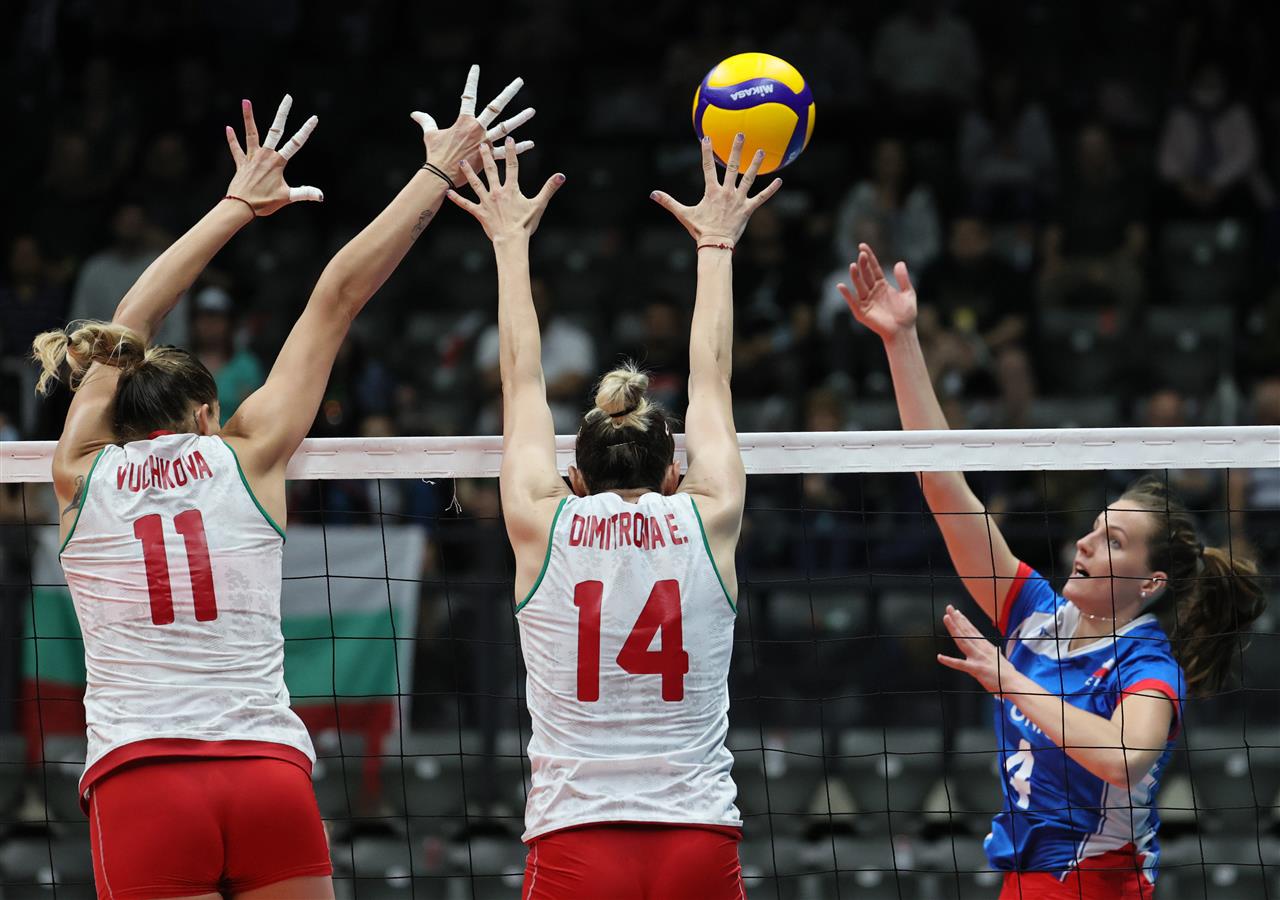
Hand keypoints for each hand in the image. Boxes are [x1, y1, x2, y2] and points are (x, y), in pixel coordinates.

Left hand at [224, 95, 322, 215]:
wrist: (240, 206)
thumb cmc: (264, 202)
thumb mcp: (287, 198)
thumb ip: (305, 193)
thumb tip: (321, 196)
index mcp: (278, 162)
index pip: (295, 143)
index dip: (306, 130)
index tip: (313, 118)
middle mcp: (265, 155)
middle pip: (276, 130)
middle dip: (282, 113)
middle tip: (287, 98)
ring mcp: (252, 158)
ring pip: (251, 133)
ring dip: (248, 117)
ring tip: (246, 101)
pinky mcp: (241, 164)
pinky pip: (236, 149)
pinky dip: (232, 139)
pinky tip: (228, 128)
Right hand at [411, 65, 535, 186]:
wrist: (440, 174)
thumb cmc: (435, 154)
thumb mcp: (430, 135)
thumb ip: (426, 121)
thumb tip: (414, 114)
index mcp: (464, 121)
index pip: (468, 95)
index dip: (472, 80)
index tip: (476, 67)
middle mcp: (477, 128)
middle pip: (495, 106)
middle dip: (508, 93)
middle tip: (520, 82)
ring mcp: (485, 142)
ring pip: (506, 128)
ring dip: (520, 119)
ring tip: (532, 111)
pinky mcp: (488, 157)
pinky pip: (505, 152)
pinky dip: (518, 148)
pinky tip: (530, 143)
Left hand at [447, 139, 564, 240]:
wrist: (511, 241)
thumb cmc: (525, 224)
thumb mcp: (539, 205)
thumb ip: (549, 188)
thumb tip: (561, 176)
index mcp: (511, 189)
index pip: (512, 166)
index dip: (510, 152)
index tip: (508, 139)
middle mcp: (497, 192)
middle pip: (490, 170)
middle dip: (486, 156)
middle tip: (480, 143)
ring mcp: (486, 202)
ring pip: (476, 183)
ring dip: (468, 172)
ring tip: (462, 161)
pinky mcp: (479, 213)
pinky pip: (466, 205)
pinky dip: (457, 199)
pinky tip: (448, 192)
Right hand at [650, 133, 781, 244]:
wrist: (715, 245)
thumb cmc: (700, 230)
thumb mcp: (683, 214)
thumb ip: (669, 202)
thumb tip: (652, 194)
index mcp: (711, 191)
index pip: (708, 167)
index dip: (707, 151)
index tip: (707, 137)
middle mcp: (726, 192)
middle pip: (732, 167)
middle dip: (736, 149)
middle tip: (741, 134)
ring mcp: (738, 200)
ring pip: (749, 179)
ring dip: (755, 164)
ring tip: (761, 151)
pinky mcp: (748, 209)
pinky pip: (761, 198)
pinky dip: (770, 190)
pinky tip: (779, 180)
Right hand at [838, 243, 917, 340]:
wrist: (903, 332)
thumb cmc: (906, 315)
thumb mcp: (908, 293)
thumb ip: (903, 279)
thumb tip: (899, 263)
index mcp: (882, 285)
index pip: (873, 268)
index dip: (869, 257)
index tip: (862, 246)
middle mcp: (872, 291)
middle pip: (866, 275)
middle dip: (863, 264)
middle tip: (861, 254)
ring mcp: (866, 301)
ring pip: (859, 285)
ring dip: (855, 276)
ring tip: (853, 265)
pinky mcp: (862, 312)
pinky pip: (852, 301)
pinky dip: (846, 295)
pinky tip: (841, 286)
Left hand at [937, 604, 1020, 696]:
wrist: (1013, 683)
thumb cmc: (1007, 674)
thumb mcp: (1000, 659)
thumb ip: (995, 653)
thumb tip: (996, 650)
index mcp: (986, 647)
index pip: (973, 631)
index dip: (964, 621)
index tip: (958, 613)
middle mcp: (981, 649)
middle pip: (967, 631)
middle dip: (957, 618)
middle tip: (949, 608)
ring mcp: (978, 658)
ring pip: (962, 640)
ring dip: (954, 628)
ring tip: (946, 618)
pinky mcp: (975, 669)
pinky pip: (960, 664)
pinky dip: (949, 661)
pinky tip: (940, 657)